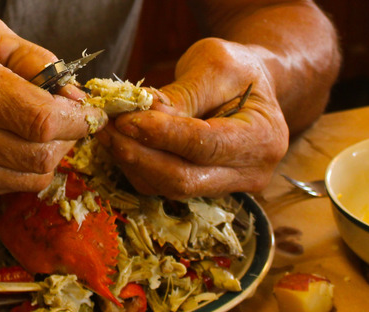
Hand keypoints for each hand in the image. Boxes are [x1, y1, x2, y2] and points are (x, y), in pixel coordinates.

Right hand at [0, 16, 105, 197]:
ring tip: (36, 131)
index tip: (91, 116)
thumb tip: (76, 98)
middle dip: (67, 139)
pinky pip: (8, 186)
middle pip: (42, 156)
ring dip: (47, 156)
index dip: (78, 123)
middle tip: (64, 120)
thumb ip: (38, 63)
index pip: (43, 121)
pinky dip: (20, 168)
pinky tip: (6, 143)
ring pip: (30, 178)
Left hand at [98, 37, 288, 197]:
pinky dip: (137, 165)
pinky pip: (163, 185)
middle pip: (184, 179)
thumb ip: (183, 95)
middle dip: (139, 155)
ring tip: (106, 131)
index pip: (206, 145)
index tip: (126, 121)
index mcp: (262, 139)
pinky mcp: (201, 189)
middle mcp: (248, 173)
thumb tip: (141, 116)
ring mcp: (225, 187)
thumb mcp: (215, 66)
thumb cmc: (237, 70)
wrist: (249, 87)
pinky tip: (119, 141)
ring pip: (168, 187)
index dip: (163, 136)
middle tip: (105, 128)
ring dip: (132, 161)